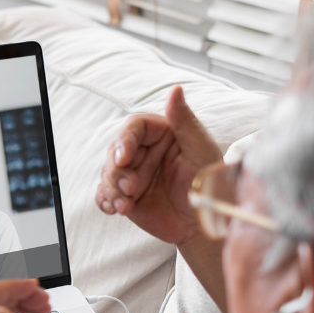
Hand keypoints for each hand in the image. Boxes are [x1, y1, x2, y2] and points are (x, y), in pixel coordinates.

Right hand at [95, 86, 223, 245]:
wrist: (204, 222)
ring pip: (107, 173)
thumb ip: (185, 121)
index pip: (134, 128)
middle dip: (117, 171)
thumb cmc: (208, 184)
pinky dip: (105, 200)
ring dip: (112, 189)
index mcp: (161, 135)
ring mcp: (133, 174)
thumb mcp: (201, 150)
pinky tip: (113, 209)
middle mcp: (144, 152)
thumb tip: (176, 89)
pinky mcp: (126, 195)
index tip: (124, 158)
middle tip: (130, 188)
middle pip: (115, 151)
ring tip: (125, 205)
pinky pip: (105, 194)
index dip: (125, 140)